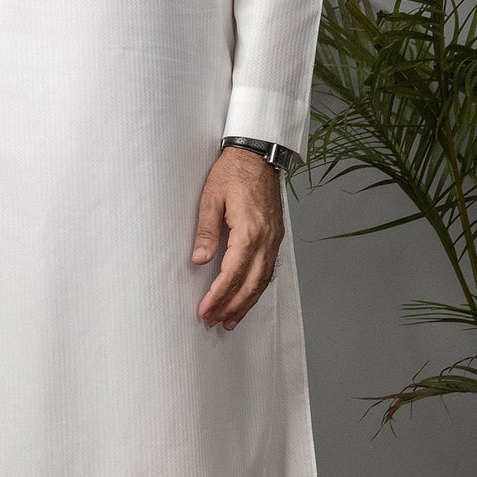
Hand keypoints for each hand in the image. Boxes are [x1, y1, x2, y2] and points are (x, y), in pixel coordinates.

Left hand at [192, 145, 284, 328]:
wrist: (258, 153)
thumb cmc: (233, 171)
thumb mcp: (211, 197)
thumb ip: (205, 230)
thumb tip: (200, 260)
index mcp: (249, 230)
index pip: (233, 273)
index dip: (218, 296)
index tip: (205, 310)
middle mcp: (266, 239)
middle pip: (250, 284)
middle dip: (231, 307)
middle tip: (214, 322)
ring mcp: (274, 239)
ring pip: (262, 281)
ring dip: (246, 303)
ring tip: (230, 320)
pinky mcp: (275, 236)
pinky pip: (269, 270)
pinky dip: (257, 289)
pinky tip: (247, 298)